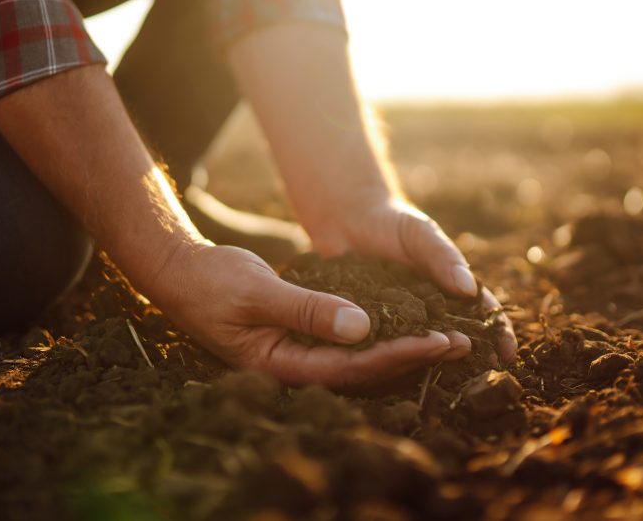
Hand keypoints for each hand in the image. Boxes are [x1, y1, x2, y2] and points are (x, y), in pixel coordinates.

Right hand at [152, 243, 471, 386]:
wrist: (181, 273)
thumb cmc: (212, 283)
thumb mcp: (258, 292)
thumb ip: (308, 310)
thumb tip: (362, 328)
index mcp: (281, 365)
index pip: (352, 367)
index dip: (398, 355)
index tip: (439, 340)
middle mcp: (295, 365)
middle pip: (364, 369)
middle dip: (412, 355)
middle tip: (461, 342)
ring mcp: (297, 351)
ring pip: (359, 356)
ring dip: (401, 344)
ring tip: (446, 336)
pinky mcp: (300, 334)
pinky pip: (346, 339)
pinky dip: (378, 330)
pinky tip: (405, 320)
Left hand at [306, 195, 517, 362]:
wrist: (347, 220)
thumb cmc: (392, 222)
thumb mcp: (421, 234)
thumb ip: (443, 257)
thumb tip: (469, 289)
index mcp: (450, 289)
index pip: (482, 314)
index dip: (497, 333)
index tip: (507, 353)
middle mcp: (429, 310)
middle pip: (456, 338)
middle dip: (471, 358)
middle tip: (480, 378)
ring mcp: (401, 321)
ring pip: (421, 349)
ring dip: (432, 364)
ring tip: (442, 380)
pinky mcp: (370, 327)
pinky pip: (384, 346)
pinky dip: (392, 360)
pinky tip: (394, 373)